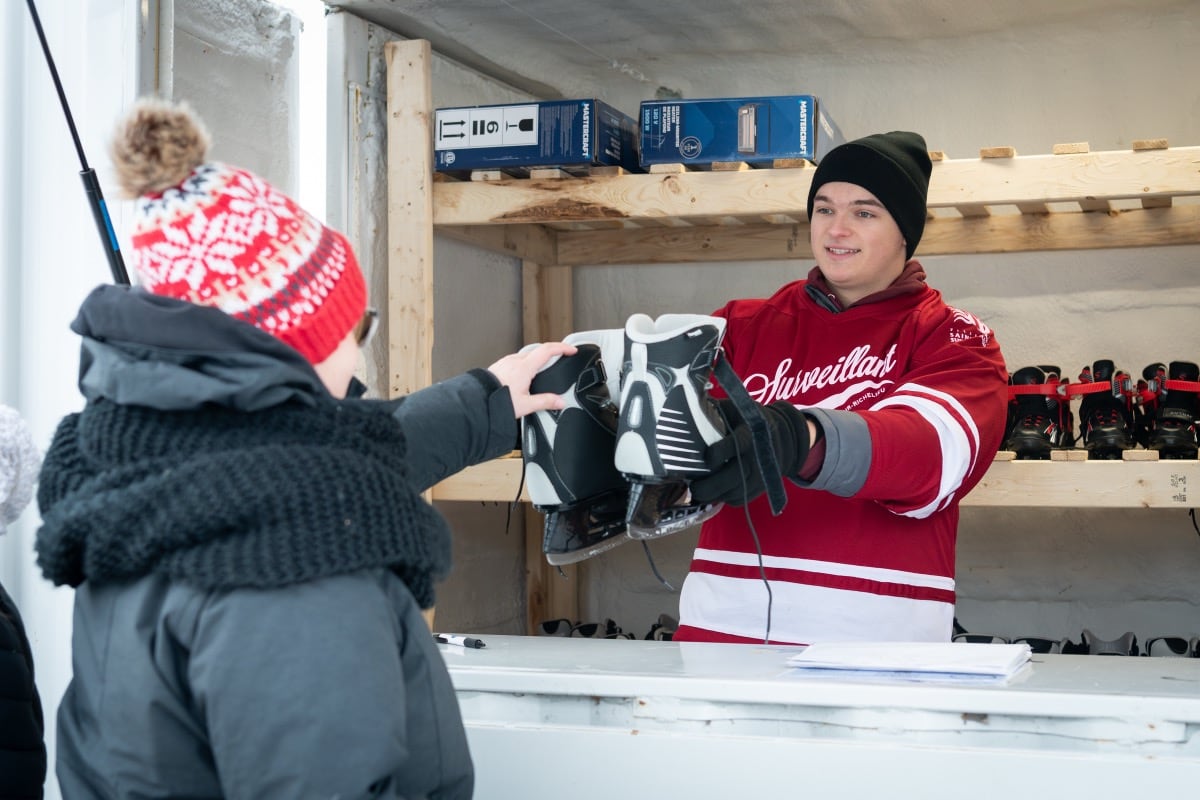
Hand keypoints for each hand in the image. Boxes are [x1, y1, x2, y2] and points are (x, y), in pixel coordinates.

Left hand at [487, 341, 577, 418]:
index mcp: (524, 367)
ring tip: (542, 368)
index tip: (571, 349)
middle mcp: (515, 361)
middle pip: (538, 350)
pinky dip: (525, 364)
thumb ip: (545, 402)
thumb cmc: (496, 401)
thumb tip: (559, 402)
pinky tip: (523, 375)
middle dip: (551, 353)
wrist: (476, 401)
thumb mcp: (525, 405)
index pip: (548, 350)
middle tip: (560, 358)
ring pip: (526, 355)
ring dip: (536, 358)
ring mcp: (505, 362)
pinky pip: (515, 360)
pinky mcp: (499, 366)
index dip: (562, 348)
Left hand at [690, 400, 811, 506]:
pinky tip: (712, 494)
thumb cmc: (750, 420)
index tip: (704, 457)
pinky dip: (723, 499)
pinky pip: (739, 499)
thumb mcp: (736, 409)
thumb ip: (713, 409)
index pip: (736, 444)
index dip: (719, 453)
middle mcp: (758, 456)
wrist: (782, 437)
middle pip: (734, 476)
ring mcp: (761, 475)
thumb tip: (682, 403)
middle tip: (692, 486)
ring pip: (735, 492)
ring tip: (696, 492)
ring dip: (713, 496)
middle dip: (709, 486)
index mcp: (751, 433)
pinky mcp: (760, 488)